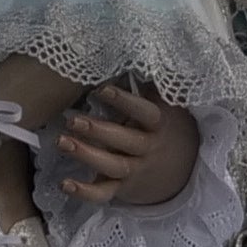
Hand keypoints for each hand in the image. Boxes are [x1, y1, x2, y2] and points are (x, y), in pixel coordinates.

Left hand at [46, 82, 201, 212]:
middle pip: (124, 141)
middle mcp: (148, 150)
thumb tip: (132, 52)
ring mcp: (135, 171)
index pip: (145, 114)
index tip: (102, 89)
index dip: (125, 102)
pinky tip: (64, 184)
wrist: (186, 172)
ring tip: (61, 141)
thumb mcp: (168, 108)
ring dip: (86, 155)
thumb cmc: (169, 130)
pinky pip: (104, 194)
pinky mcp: (123, 189)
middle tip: (72, 119)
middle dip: (98, 131)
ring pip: (111, 166)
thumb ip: (150, 87)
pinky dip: (85, 192)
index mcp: (159, 126)